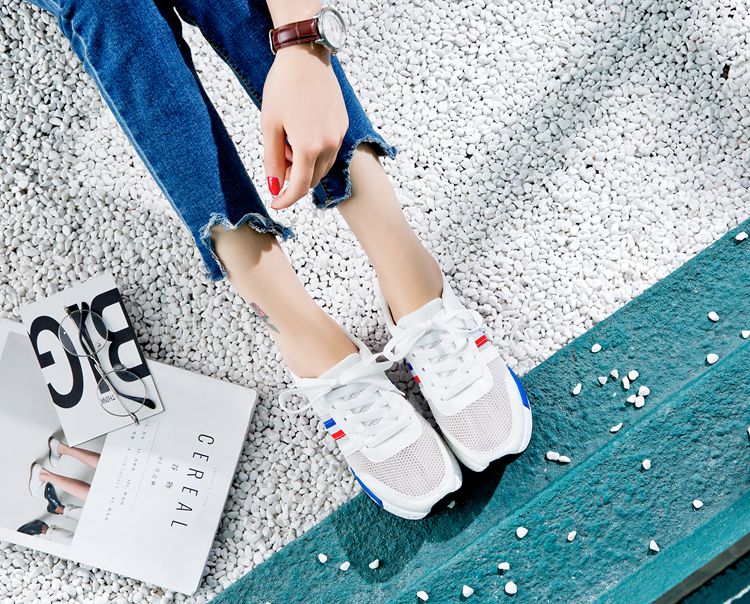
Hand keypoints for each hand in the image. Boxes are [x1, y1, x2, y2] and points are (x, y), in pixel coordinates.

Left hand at [262, 44, 347, 209]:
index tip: (275, 204)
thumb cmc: (283, 87)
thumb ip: (272, 160)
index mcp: (308, 147)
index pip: (299, 187)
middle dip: (293, 177)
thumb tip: (274, 187)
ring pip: (322, 167)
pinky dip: (315, 151)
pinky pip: (330, 151)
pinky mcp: (343, 126)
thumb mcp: (269, 125)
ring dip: (305, 164)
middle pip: (312, 179)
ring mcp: (339, 136)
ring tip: (289, 138)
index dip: (286, 200)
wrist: (306, 56)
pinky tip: (302, 129)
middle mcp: (329, 145)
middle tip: (278, 154)